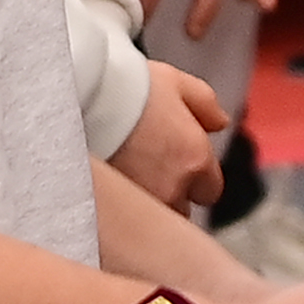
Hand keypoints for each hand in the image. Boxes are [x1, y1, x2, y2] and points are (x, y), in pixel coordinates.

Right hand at [104, 61, 228, 217]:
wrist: (82, 96)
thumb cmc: (129, 86)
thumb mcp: (177, 82)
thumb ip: (205, 104)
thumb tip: (220, 122)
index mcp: (195, 159)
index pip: (210, 191)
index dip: (198, 178)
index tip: (183, 165)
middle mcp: (172, 188)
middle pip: (182, 210)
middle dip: (172, 195)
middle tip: (152, 169)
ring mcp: (139, 202)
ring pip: (152, 218)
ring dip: (147, 204)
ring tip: (128, 177)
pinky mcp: (111, 208)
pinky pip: (124, 220)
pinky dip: (120, 208)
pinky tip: (108, 185)